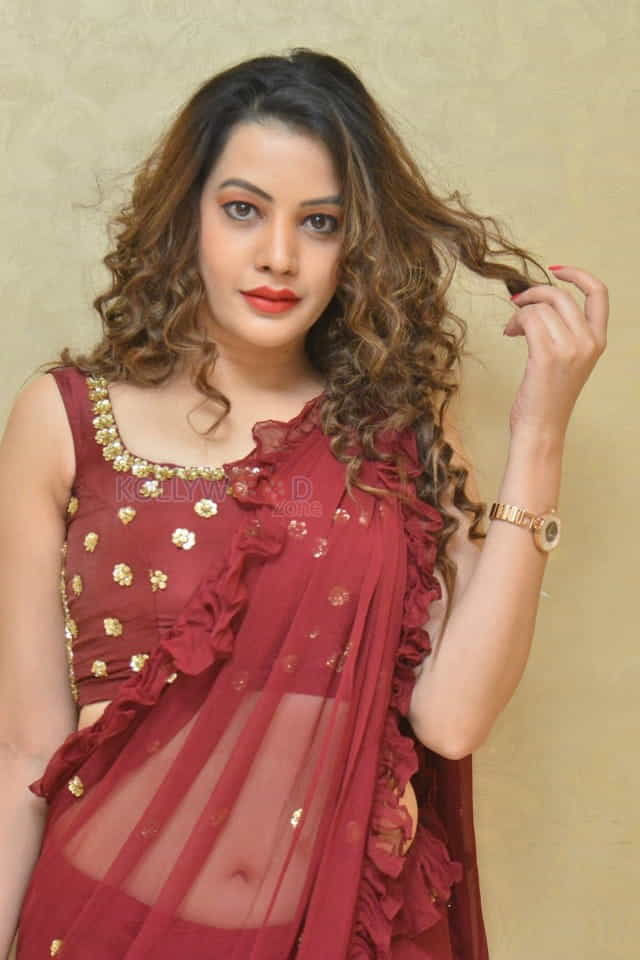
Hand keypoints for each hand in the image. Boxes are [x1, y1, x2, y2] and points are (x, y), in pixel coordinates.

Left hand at [503, 265, 607, 438]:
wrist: (541, 429)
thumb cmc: (547, 398)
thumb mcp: (567, 362)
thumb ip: (563, 333)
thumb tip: (538, 303)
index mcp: (598, 341)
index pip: (599, 294)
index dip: (578, 275)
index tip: (555, 271)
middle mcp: (589, 342)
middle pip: (560, 295)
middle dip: (534, 293)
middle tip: (517, 302)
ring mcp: (570, 348)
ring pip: (541, 307)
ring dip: (520, 312)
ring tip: (512, 329)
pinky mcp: (547, 355)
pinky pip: (529, 319)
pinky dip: (515, 321)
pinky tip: (509, 333)